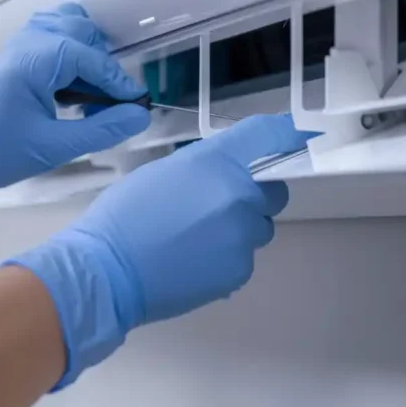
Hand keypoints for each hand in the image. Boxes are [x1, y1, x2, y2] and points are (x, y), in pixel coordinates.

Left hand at [0, 3, 150, 212]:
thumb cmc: (7, 152)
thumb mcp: (58, 147)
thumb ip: (103, 129)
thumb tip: (140, 115)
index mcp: (31, 63)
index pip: (87, 56)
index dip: (116, 80)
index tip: (136, 103)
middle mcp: (27, 42)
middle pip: (82, 30)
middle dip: (102, 64)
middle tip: (108, 102)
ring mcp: (22, 41)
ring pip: (70, 24)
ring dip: (89, 51)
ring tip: (91, 90)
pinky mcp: (22, 48)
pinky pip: (58, 32)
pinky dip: (75, 49)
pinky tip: (76, 82)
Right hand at [9, 113, 313, 387]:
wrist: (108, 271)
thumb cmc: (123, 216)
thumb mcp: (161, 172)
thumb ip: (203, 166)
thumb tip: (226, 172)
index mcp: (216, 163)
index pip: (268, 137)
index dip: (286, 134)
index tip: (298, 137)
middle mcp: (239, 196)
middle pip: (275, 191)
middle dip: (254, 195)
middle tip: (217, 206)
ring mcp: (243, 237)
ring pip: (259, 227)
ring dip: (240, 229)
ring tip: (198, 240)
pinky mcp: (239, 271)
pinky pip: (244, 257)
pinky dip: (226, 257)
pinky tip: (193, 262)